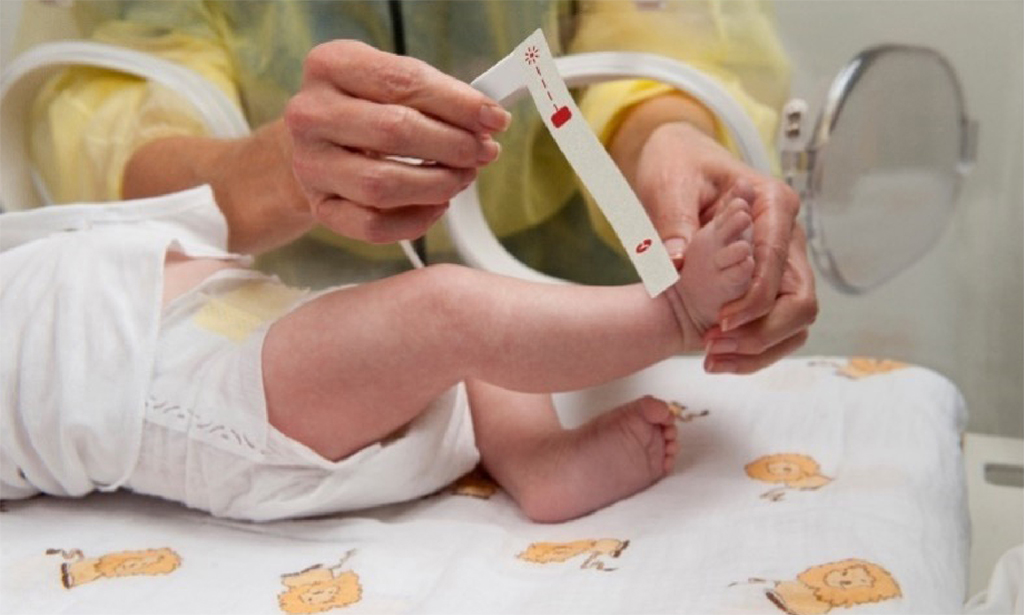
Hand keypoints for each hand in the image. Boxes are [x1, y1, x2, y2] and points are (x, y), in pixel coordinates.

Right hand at [285, 40, 510, 242]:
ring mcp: (310, 164)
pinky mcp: (320, 206)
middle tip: (481, 152)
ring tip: (462, 177)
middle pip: (394, 131)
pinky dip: (415, 220)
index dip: (458, 103)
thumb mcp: (393, 83)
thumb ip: (439, 95)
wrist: (316, 143)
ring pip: (382, 185)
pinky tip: (436, 206)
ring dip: (437, 184)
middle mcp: (311, 114)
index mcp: (331, 65)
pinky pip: (372, 225)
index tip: (494, 118)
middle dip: (452, 145)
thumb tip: (488, 119)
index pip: (404, 81)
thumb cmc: (364, 109)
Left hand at [618, 109, 815, 372]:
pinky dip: (753, 347)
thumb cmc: (677, 167)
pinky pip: (777, 324)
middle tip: (712, 348)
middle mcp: (788, 235)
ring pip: (795, 320)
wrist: (679, 164)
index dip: (754, 300)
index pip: (778, 262)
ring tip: (712, 360)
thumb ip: (673, 221)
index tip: (719, 323)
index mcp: (773, 204)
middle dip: (762, 333)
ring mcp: (785, 260)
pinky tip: (717, 357)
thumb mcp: (669, 185)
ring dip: (759, 348)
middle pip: (801, 300)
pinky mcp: (770, 281)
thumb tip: (675, 260)